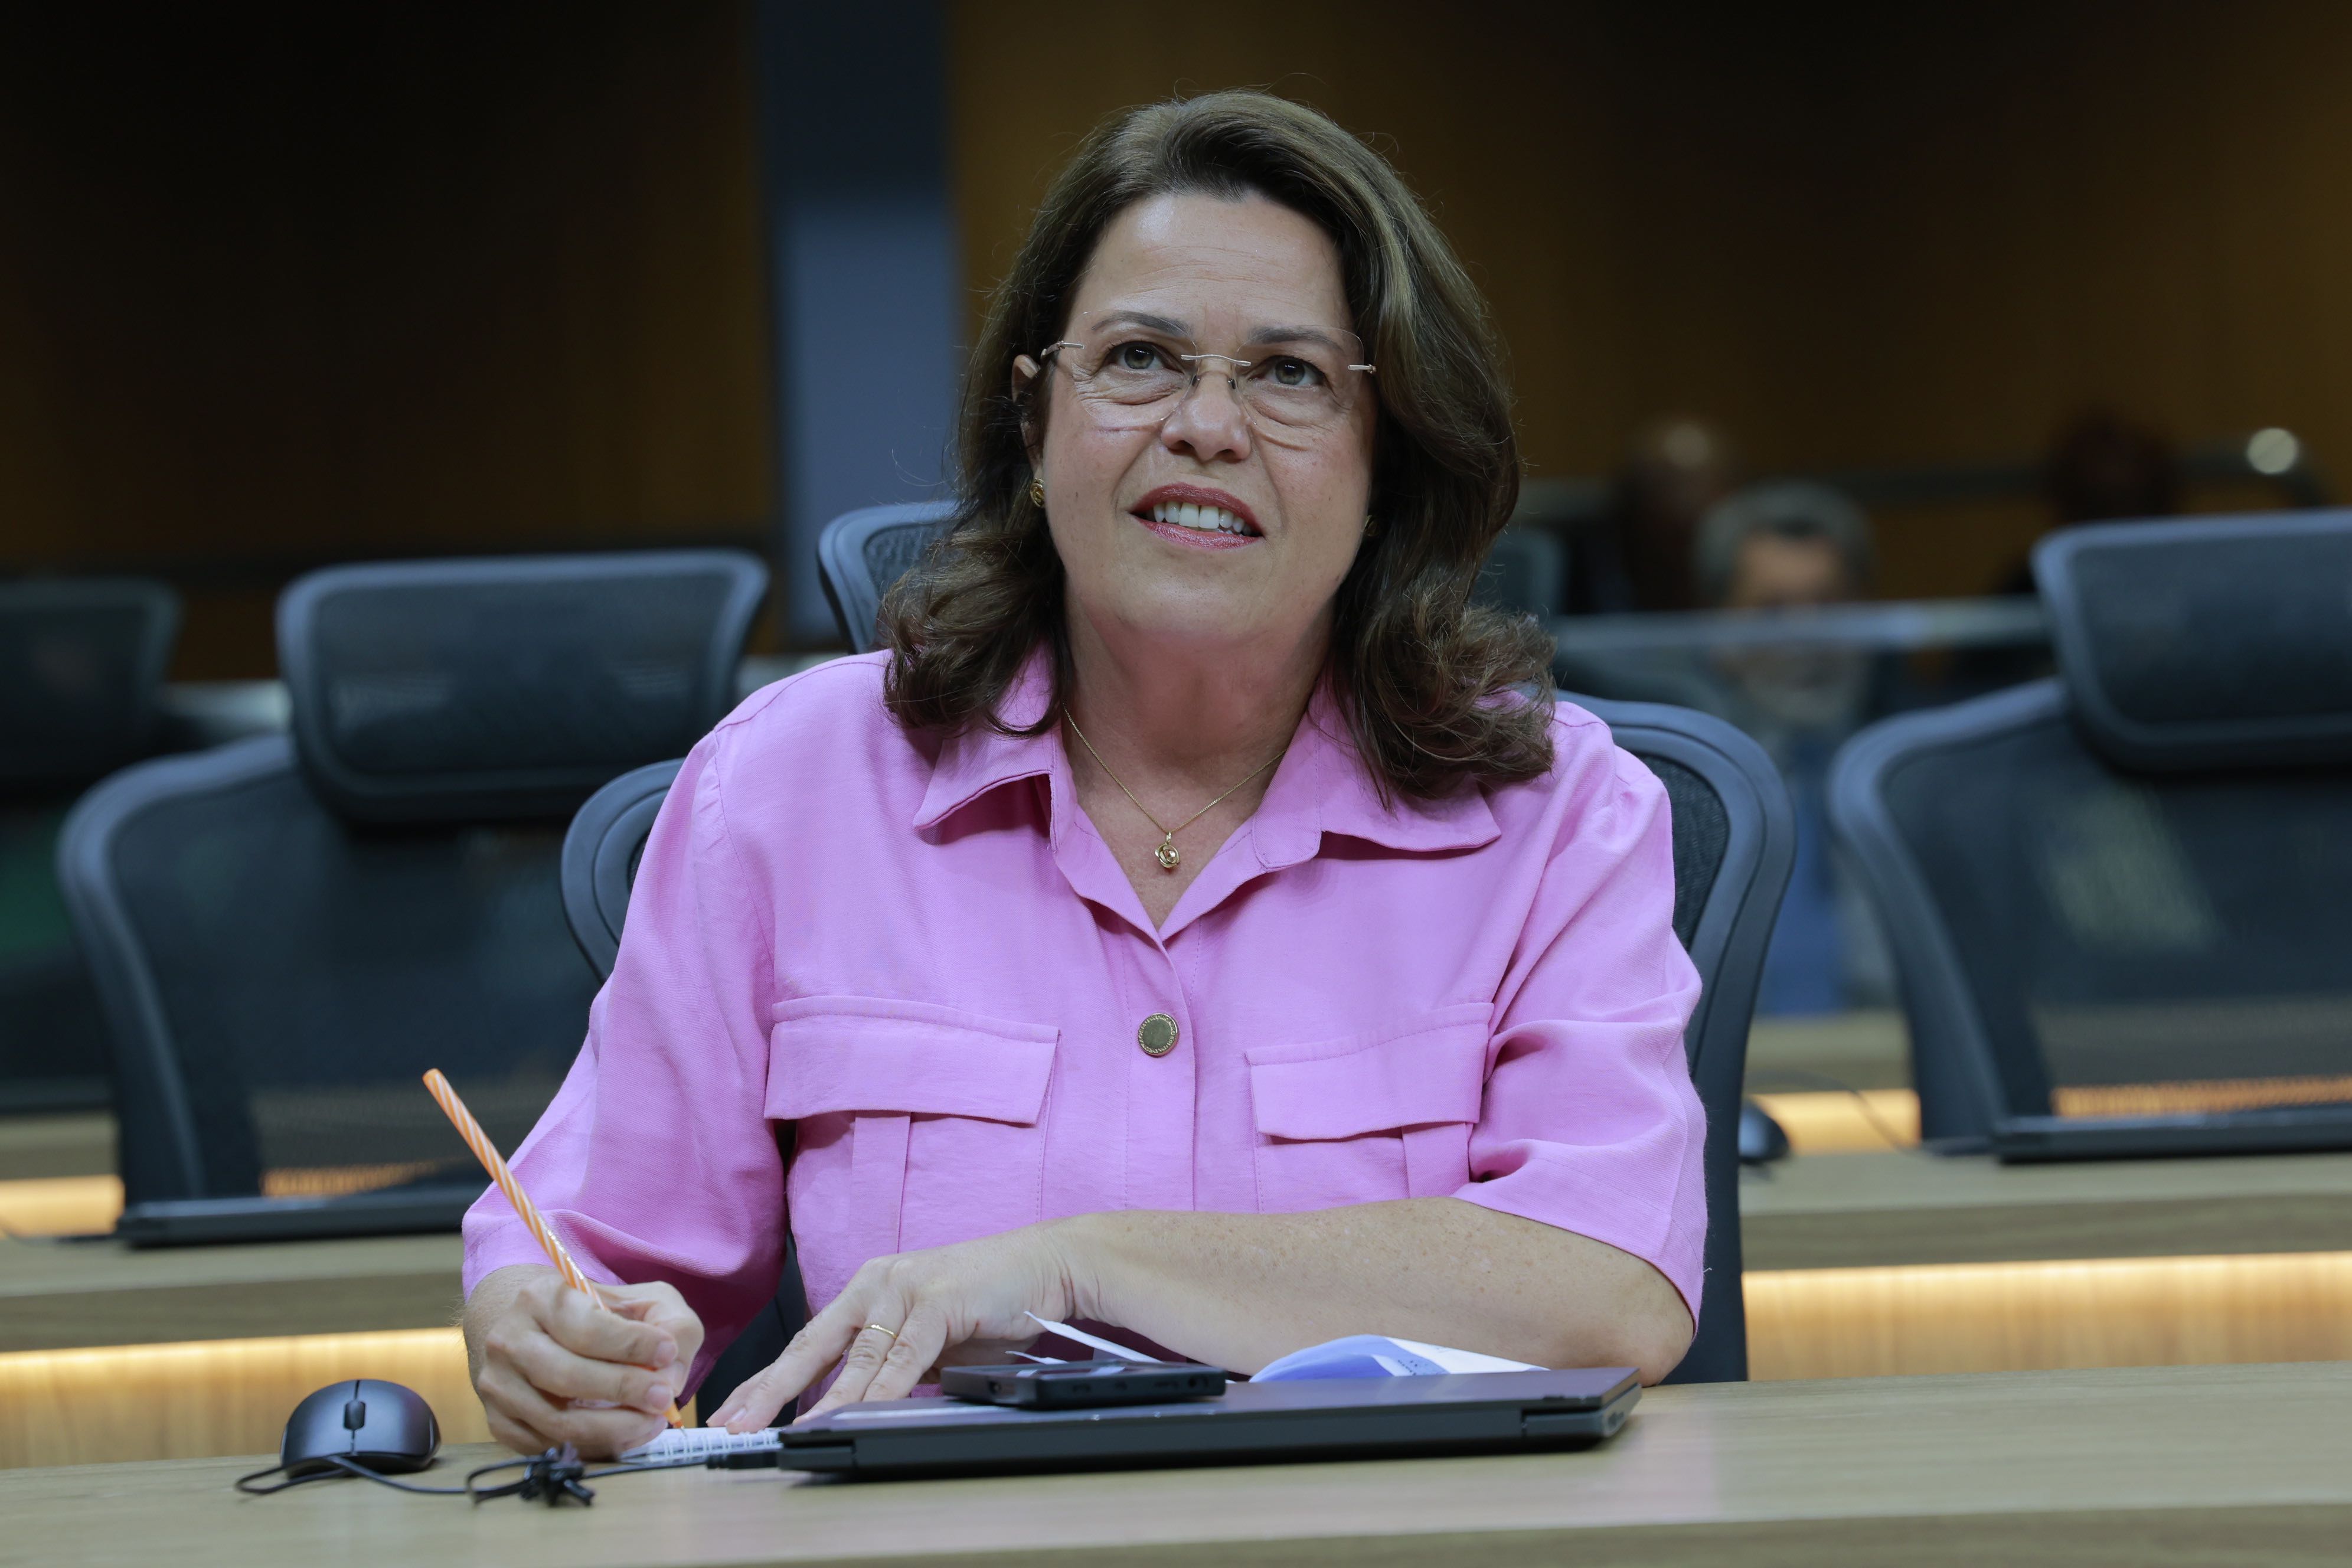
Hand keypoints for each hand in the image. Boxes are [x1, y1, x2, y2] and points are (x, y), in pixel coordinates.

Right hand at [463, 1264, 703, 1457]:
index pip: (587, 1327)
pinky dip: (590, 1446)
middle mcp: (509, 1340)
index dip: (631, 1343)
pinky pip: (546, 1446)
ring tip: (652, 1422)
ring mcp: (498, 1384)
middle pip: (568, 1376)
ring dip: (613, 1428)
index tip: (668, 1352)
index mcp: (541, 1298)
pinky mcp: (498, 1422)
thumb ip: (670, 1323)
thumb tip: (670, 1372)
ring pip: (556, 1421)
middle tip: (663, 1399)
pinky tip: (622, 1433)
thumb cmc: (597, 1315)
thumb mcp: (641, 1300)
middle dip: (624, 1390)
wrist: (536, 1332)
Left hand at [708, 1223, 1078, 1429]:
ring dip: (817, 1399)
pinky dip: (875, 1391)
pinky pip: (900, 1357)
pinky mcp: (936, 1301)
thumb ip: (891, 1360)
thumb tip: (855, 1401)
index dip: (770, 1378)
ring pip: (853, 1356)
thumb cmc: (990, 1300)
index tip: (736, 1409)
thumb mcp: (928, 1335)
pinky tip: (851, 1413)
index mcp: (870, 1288)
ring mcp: (905, 1288)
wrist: (1046, 1264)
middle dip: (768, 1388)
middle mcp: (878, 1283)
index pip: (809, 1340)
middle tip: (731, 1423)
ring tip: (784, 1430)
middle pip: (812, 1344)